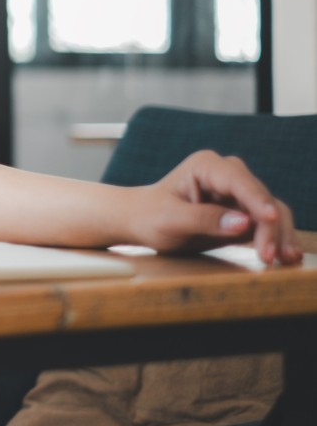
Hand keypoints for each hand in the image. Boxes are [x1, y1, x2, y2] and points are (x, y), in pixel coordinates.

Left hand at [131, 150, 301, 264]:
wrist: (140, 221)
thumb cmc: (149, 216)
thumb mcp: (169, 220)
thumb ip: (203, 219)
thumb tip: (243, 223)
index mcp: (206, 166)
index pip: (238, 181)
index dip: (257, 199)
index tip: (270, 218)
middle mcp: (227, 174)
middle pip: (259, 198)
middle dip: (270, 226)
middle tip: (270, 256)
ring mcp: (237, 193)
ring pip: (270, 211)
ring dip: (280, 234)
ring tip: (285, 259)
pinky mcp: (242, 212)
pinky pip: (267, 224)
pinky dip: (277, 238)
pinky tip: (285, 256)